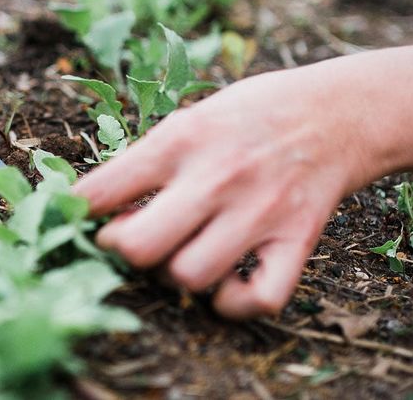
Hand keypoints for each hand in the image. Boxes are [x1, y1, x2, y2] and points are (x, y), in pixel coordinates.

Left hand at [74, 64, 372, 318]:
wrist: (334, 110)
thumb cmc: (248, 114)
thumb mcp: (187, 117)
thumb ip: (144, 161)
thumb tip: (94, 206)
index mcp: (180, 141)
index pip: (101, 190)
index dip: (78, 211)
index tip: (83, 215)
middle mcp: (216, 178)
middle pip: (139, 247)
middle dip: (120, 249)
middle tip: (128, 237)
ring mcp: (258, 213)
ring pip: (189, 277)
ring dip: (173, 275)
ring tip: (178, 252)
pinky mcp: (297, 240)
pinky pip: (259, 299)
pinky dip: (233, 303)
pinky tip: (223, 282)